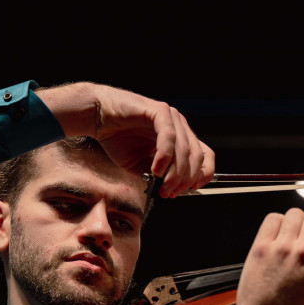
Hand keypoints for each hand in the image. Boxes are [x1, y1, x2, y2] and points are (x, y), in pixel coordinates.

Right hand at [35, 82, 213, 197]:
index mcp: (180, 138)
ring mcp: (171, 117)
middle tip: (171, 192)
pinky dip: (164, 157)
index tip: (191, 189)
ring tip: (163, 186)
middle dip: (185, 179)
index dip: (203, 175)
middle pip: (197, 156)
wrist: (98, 118)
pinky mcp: (159, 111)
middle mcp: (180, 126)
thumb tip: (171, 190)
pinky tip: (156, 170)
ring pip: (185, 149)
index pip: (205, 156)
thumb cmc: (118, 138)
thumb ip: (158, 177)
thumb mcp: (141, 166)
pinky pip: (168, 137)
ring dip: (175, 173)